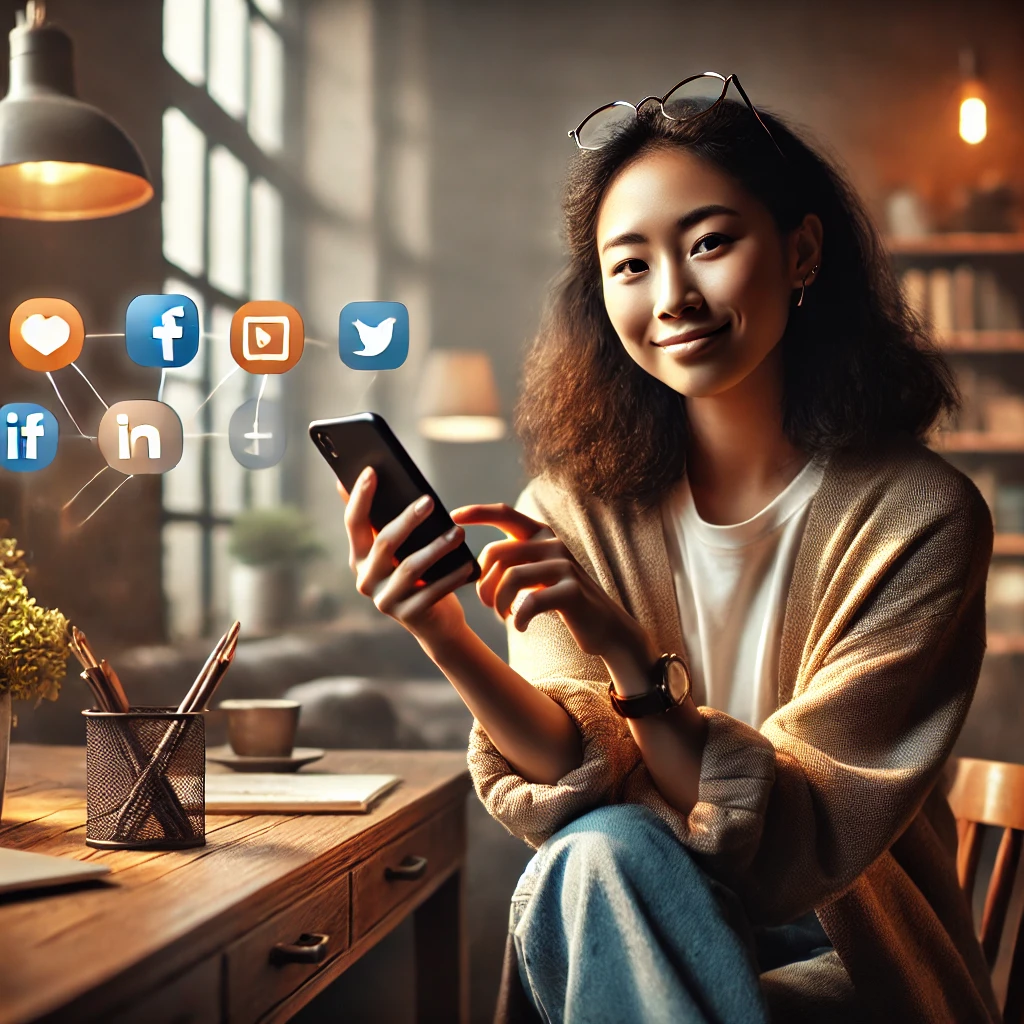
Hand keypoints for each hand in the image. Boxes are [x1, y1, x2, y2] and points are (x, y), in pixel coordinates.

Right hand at [340, 467, 475, 645]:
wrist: (436, 622)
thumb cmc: (420, 574)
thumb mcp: (401, 549)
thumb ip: (385, 519)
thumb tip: (370, 474)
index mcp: (360, 557)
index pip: (354, 523)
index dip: (360, 497)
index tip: (372, 470)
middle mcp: (366, 579)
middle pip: (384, 543)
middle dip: (407, 520)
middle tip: (429, 500)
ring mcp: (385, 600)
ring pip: (410, 567)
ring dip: (436, 547)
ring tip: (458, 533)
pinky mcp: (409, 616)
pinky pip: (432, 591)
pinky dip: (451, 576)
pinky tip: (467, 564)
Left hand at [450, 502, 647, 659]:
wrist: (606, 626)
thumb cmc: (562, 601)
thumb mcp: (538, 575)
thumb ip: (514, 563)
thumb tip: (475, 568)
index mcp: (542, 535)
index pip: (506, 514)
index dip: (479, 512)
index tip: (454, 516)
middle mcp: (553, 544)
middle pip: (497, 553)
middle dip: (483, 583)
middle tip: (488, 605)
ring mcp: (565, 565)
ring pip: (510, 577)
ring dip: (499, 603)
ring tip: (505, 616)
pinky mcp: (572, 590)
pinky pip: (529, 602)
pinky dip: (518, 618)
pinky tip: (520, 626)